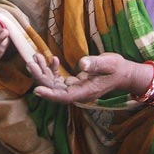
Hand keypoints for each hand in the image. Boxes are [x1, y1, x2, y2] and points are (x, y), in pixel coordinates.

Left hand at [27, 52, 148, 103]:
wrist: (123, 74)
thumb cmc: (117, 68)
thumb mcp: (110, 63)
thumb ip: (96, 64)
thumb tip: (82, 64)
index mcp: (86, 92)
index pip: (64, 96)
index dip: (50, 94)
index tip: (36, 90)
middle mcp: (78, 93)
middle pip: (55, 90)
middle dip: (41, 78)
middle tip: (31, 63)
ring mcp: (75, 89)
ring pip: (54, 85)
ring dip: (43, 72)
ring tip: (35, 57)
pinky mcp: (73, 84)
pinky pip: (58, 80)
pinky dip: (51, 70)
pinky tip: (49, 59)